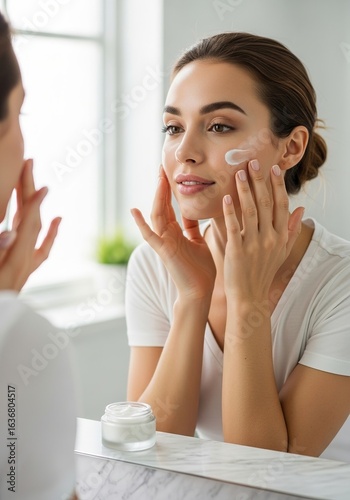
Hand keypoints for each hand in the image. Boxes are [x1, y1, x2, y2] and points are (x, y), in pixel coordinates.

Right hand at [0, 159, 60, 290]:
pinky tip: (58, 219)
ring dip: (34, 204)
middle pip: (31, 219)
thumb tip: (9, 233)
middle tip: (28, 163)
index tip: (39, 180)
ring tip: (34, 182)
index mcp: (15, 261)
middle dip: (29, 190)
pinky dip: (49, 232)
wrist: (3, 326)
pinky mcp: (23, 271)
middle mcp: (23, 261)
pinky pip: (41, 247)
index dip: (32, 201)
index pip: (27, 223)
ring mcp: (25, 266)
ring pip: (33, 227)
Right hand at [131, 166, 215, 299]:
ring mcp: (163, 243)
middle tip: (162, 167)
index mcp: (176, 232)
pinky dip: (141, 224)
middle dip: (162, 187)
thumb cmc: (200, 270)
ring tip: (158, 178)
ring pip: (157, 215)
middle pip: (161, 206)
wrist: (200, 292)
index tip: (170, 173)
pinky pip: (150, 236)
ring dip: (157, 197)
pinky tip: (134, 210)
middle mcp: (167, 235)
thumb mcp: (197, 242)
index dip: (169, 190)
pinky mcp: (164, 251)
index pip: (170, 207)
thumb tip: (191, 213)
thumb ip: (191, 228)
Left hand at [222, 160, 303, 301]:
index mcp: (280, 237)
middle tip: (253, 162)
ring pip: (251, 211)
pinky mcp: (237, 251)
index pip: (282, 205)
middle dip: (260, 181)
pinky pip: (234, 227)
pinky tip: (226, 197)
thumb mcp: (282, 252)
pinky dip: (230, 211)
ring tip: (239, 173)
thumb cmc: (263, 273)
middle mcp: (270, 239)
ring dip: (245, 190)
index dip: (278, 186)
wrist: (249, 297)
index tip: (274, 168)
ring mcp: (254, 245)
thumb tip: (302, 209)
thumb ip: (292, 230)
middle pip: (267, 204)